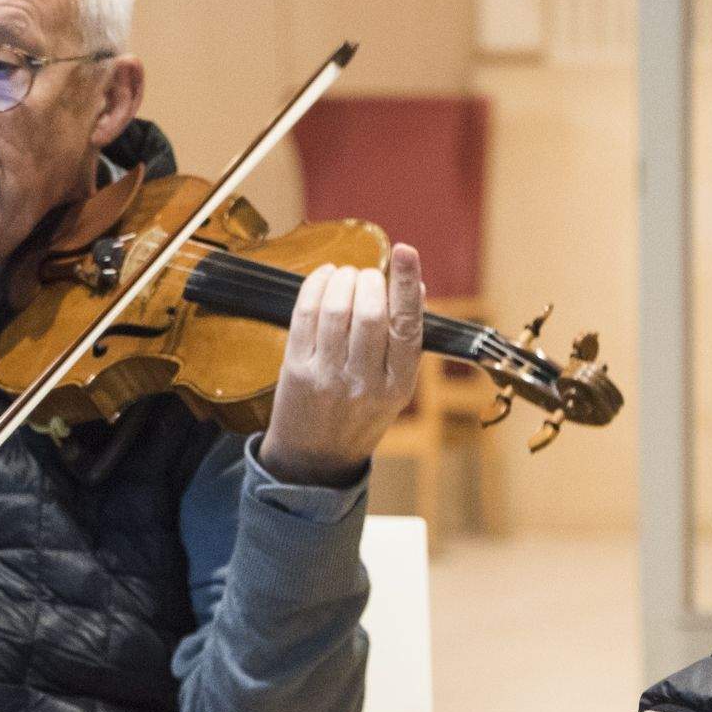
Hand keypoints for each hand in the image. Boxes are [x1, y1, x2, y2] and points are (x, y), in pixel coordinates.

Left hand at [259, 243, 426, 486]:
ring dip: (342, 279)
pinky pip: (305, 315)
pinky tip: (324, 278)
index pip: (408, 325)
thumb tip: (415, 287)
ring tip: (346, 276)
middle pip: (370, 312)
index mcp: (398, 385)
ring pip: (336, 308)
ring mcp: (328, 376)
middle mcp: (365, 382)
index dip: (406, 283)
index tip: (405, 251)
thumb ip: (405, 341)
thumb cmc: (359, 416)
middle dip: (369, 280)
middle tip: (367, 276)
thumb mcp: (395, 388)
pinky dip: (316, 286)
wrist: (314, 460)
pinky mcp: (296, 369)